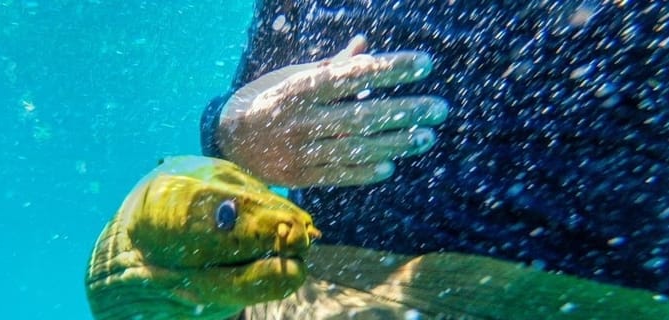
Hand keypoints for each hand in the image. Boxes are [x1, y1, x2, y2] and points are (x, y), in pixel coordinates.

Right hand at [217, 35, 447, 187]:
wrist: (229, 139)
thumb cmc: (268, 99)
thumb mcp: (294, 76)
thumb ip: (332, 66)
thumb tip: (365, 46)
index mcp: (300, 88)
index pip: (352, 76)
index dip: (390, 69)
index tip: (424, 65)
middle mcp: (301, 119)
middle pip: (361, 115)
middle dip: (404, 112)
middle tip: (440, 109)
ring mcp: (300, 151)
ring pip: (355, 147)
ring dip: (395, 143)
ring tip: (426, 137)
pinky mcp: (300, 176)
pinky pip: (338, 174)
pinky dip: (365, 171)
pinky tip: (392, 165)